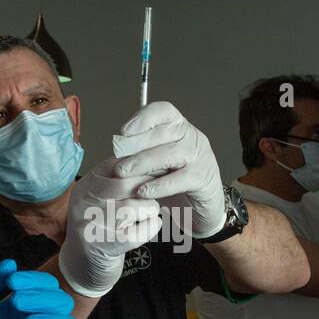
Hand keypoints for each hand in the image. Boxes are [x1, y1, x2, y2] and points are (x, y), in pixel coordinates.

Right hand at [58, 159, 163, 296]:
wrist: (81, 266)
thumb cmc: (98, 228)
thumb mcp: (99, 199)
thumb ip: (117, 181)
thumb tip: (152, 161)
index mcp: (85, 186)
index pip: (117, 165)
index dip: (142, 166)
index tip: (159, 170)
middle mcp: (85, 203)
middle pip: (128, 184)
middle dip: (150, 188)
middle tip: (158, 192)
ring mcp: (93, 225)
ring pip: (135, 206)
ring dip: (150, 209)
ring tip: (149, 212)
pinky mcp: (106, 246)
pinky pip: (140, 231)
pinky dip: (150, 228)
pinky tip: (149, 227)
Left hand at [112, 101, 224, 238]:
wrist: (202, 207)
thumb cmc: (175, 182)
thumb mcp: (156, 165)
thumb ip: (140, 156)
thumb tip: (116, 156)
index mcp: (179, 128)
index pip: (164, 111)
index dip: (144, 118)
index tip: (124, 132)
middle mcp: (191, 137)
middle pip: (163, 132)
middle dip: (136, 145)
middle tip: (116, 161)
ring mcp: (200, 157)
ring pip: (170, 154)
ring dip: (143, 162)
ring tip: (123, 173)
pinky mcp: (203, 178)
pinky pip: (180, 179)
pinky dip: (159, 185)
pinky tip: (143, 191)